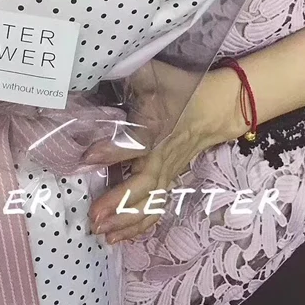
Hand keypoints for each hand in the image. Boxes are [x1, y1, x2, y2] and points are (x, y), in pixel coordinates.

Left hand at [88, 63, 244, 243]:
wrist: (217, 106)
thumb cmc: (182, 89)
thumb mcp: (154, 75)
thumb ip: (128, 74)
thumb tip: (100, 67)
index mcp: (157, 129)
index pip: (134, 144)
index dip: (111, 152)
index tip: (87, 158)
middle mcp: (162, 156)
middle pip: (143, 186)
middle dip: (118, 203)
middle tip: (94, 217)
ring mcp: (168, 172)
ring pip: (150, 204)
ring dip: (127, 221)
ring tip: (103, 234)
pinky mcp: (169, 180)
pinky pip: (156, 209)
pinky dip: (139, 226)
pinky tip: (119, 238)